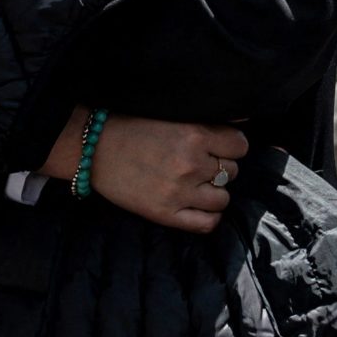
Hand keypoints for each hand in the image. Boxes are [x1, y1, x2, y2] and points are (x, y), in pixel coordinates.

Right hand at [40, 108, 249, 233]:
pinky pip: (207, 223)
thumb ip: (207, 120)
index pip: (239, 146)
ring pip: (223, 199)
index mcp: (194, 134)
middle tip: (199, 163)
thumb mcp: (172, 114)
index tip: (219, 145)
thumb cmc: (131, 126)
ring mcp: (179, 192)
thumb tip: (243, 120)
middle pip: (231, 171)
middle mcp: (191, 164)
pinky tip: (197, 205)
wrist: (93, 148)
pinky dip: (208, 216)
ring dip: (213, 191)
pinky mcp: (165, 214)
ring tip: (195, 183)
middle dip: (219, 167)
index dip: (231, 145)